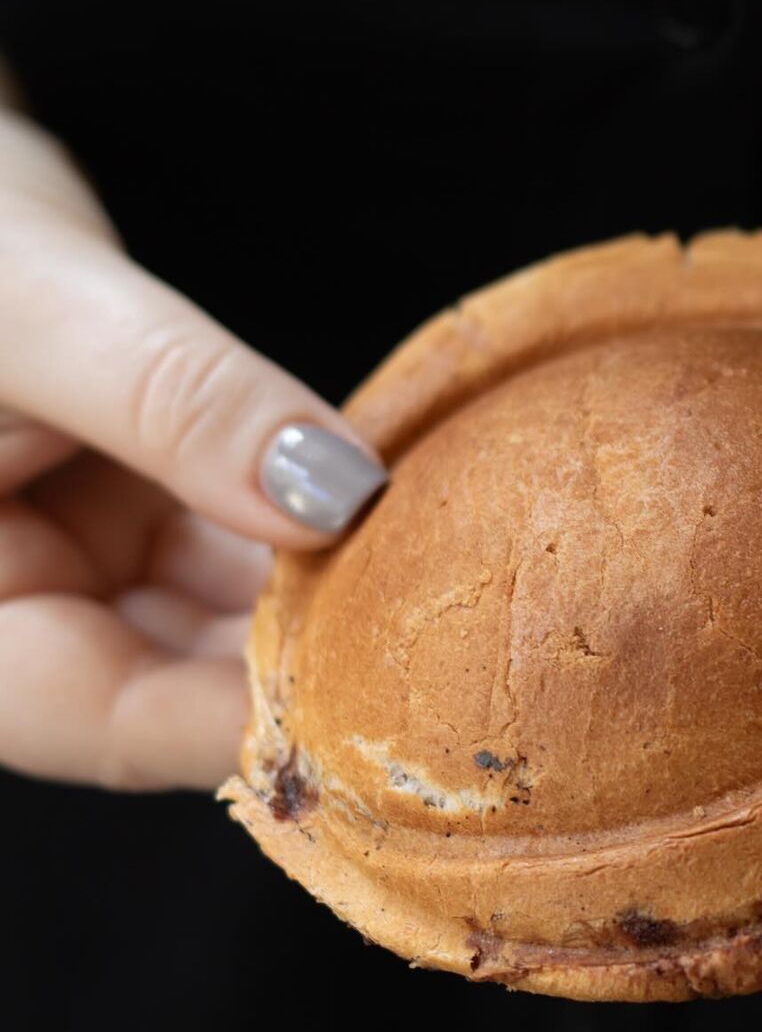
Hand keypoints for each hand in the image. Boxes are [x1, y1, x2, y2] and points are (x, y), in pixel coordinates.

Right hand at [0, 98, 385, 790]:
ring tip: (440, 566)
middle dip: (314, 661)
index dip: (260, 719)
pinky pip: (236, 545)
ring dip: (327, 592)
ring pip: (226, 624)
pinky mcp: (133, 510)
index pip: (119, 724)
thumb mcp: (31, 307)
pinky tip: (394, 506)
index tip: (391, 689)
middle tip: (448, 628)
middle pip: (186, 690)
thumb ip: (174, 400)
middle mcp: (19, 614)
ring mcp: (79, 564)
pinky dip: (311, 525)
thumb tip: (334, 493)